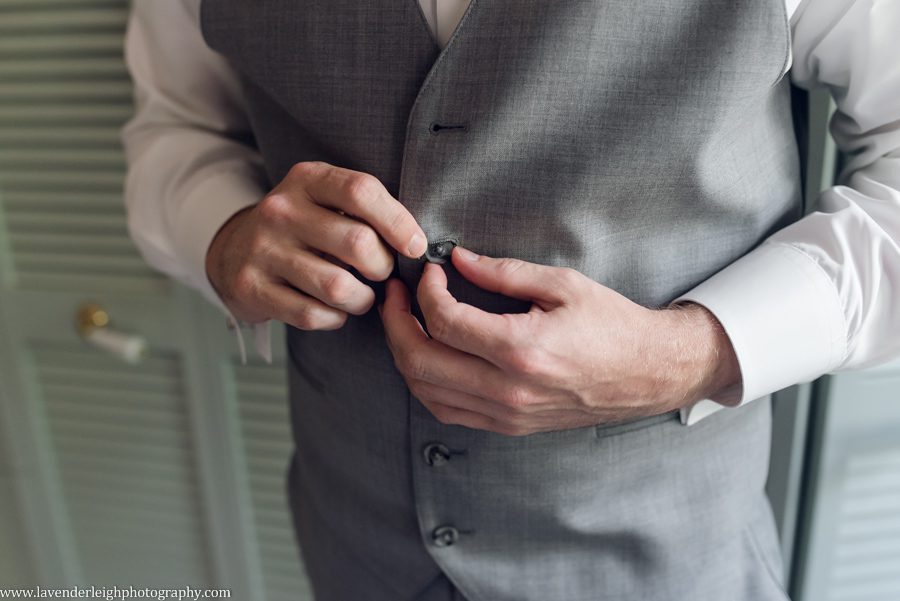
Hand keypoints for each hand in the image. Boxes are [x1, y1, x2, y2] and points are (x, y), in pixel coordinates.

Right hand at [206, 162, 426, 329]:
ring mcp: (262, 249)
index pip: (361, 191)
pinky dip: (334, 318)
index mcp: (306, 179)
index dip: (398, 222)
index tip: (415, 246)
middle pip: (358, 243)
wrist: (233, 252)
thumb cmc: (301, 228)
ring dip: (361, 299)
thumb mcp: (325, 201)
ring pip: (337, 286)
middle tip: (381, 273)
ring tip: (360, 296)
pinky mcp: (251, 287)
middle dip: (382, 267)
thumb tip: (415, 245)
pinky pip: (312, 314)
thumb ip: (365, 211)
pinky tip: (333, 310)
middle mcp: (280, 210)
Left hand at [380, 247, 740, 435]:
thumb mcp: (563, 284)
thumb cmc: (613, 325)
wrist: (648, 373)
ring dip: (404, 354)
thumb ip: (504, 272)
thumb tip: (458, 260)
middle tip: (395, 294)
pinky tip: (427, 356)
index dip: (424, 291)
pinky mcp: (509, 426)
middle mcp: (509, 389)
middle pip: (420, 361)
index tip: (429, 271)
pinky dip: (425, 383)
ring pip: (425, 392)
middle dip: (395, 322)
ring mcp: (507, 414)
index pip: (444, 321)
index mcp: (522, 349)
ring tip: (404, 322)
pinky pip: (448, 411)